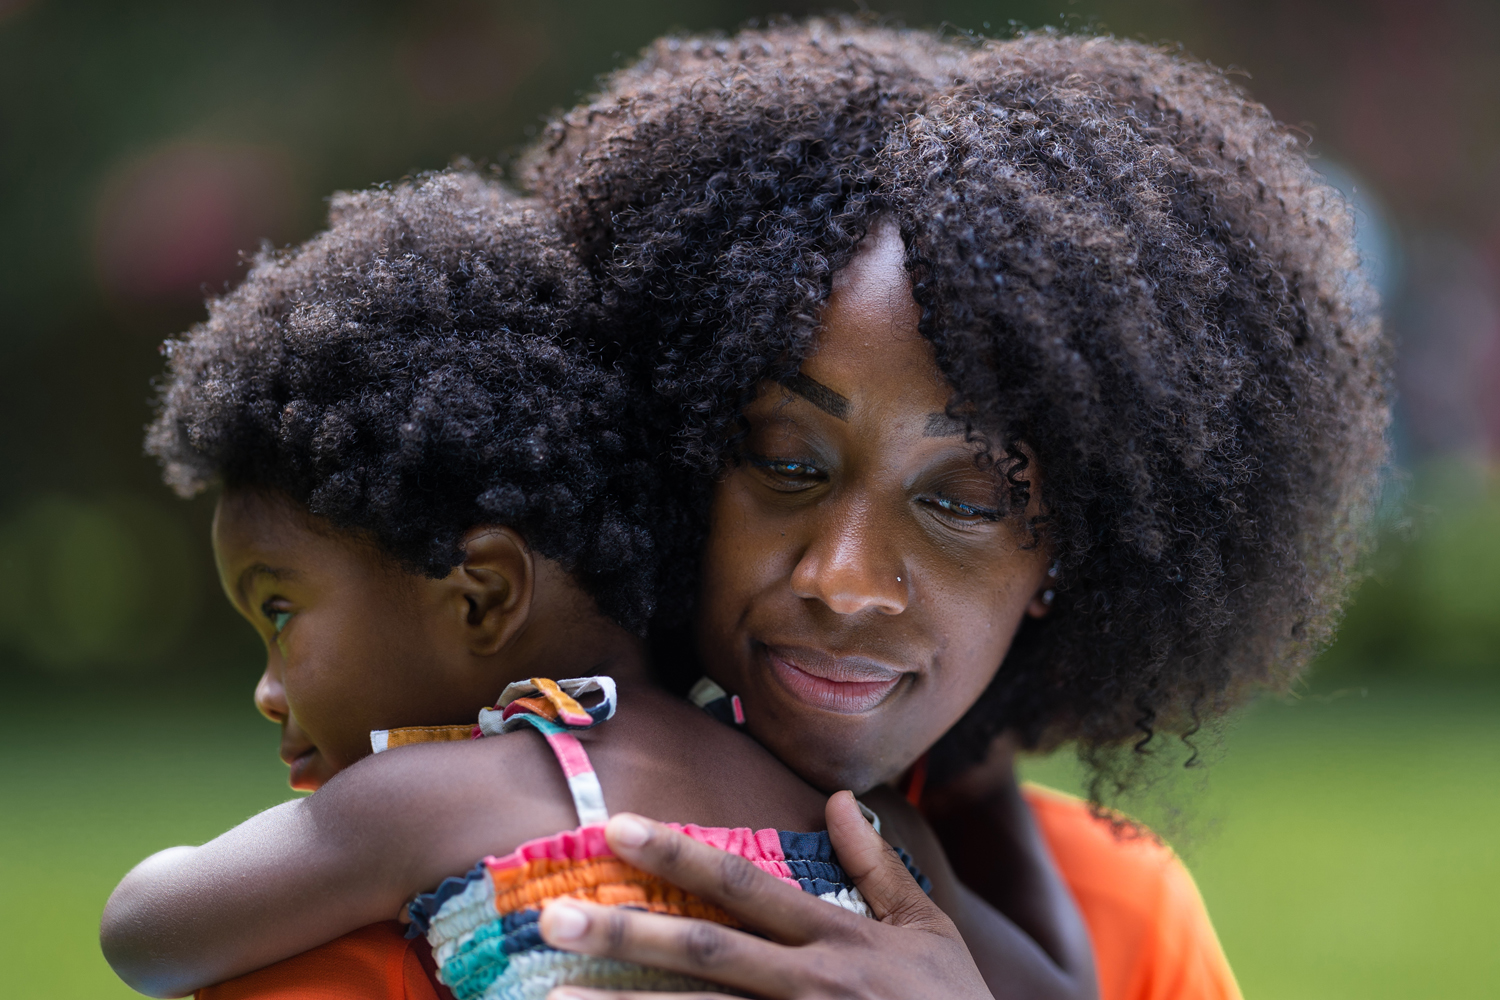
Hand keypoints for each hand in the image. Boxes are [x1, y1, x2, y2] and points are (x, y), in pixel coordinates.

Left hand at [537, 790, 993, 999]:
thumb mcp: (929, 930)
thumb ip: (878, 867)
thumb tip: (838, 799)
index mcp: (837, 941)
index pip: (744, 885)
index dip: (678, 854)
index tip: (616, 826)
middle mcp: (810, 988)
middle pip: (704, 954)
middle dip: (625, 932)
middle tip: (552, 917)